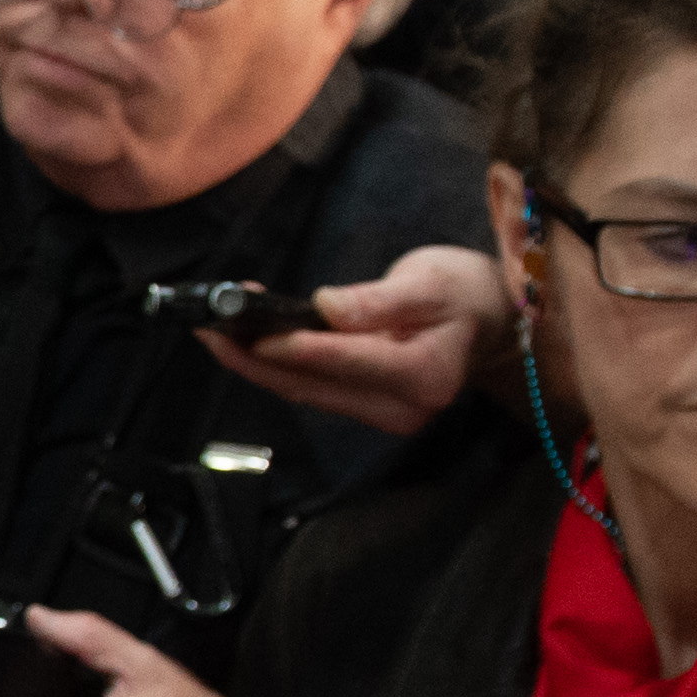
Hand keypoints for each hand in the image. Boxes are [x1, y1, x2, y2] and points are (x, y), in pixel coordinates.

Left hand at [206, 245, 512, 435]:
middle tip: (208, 326)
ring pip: (304, 392)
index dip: (297, 347)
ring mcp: (384, 415)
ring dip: (255, 362)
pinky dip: (275, 366)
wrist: (488, 322)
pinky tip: (243, 342)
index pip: (349, 361)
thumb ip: (378, 300)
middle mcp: (404, 408)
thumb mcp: (431, 281)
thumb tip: (327, 307)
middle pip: (314, 385)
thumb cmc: (464, 293)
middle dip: (255, 356)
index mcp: (426, 374)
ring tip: (212, 330)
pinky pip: (311, 390)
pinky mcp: (366, 410)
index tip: (251, 330)